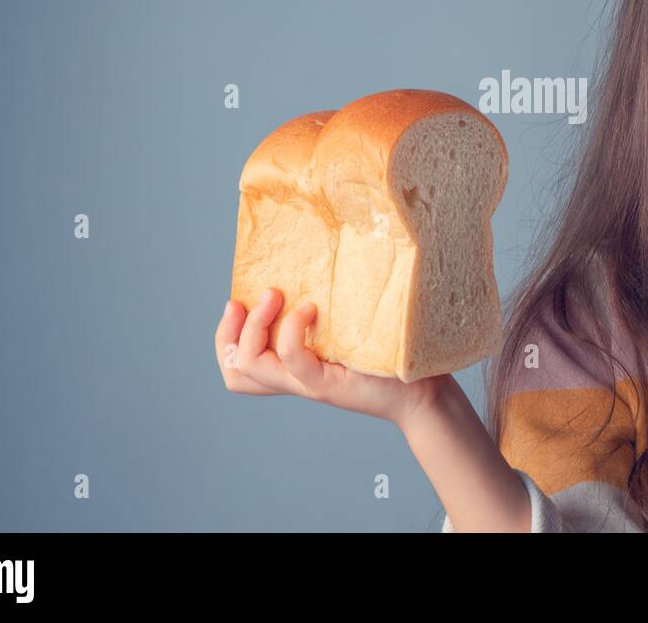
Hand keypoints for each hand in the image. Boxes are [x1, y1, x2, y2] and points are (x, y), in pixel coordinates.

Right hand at [214, 287, 444, 429]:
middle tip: (246, 300)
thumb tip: (315, 257)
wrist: (422, 390)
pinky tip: (312, 308)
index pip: (238, 364)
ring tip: (276, 295)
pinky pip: (291, 358)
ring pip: (250, 365)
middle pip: (235, 370)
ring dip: (255, 324)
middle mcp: (293, 377)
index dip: (225, 336)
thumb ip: (328, 308)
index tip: (237, 302)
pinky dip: (292, 328)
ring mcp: (307, 382)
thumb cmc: (390, 352)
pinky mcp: (326, 384)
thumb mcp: (349, 324)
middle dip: (228, 332)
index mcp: (293, 365)